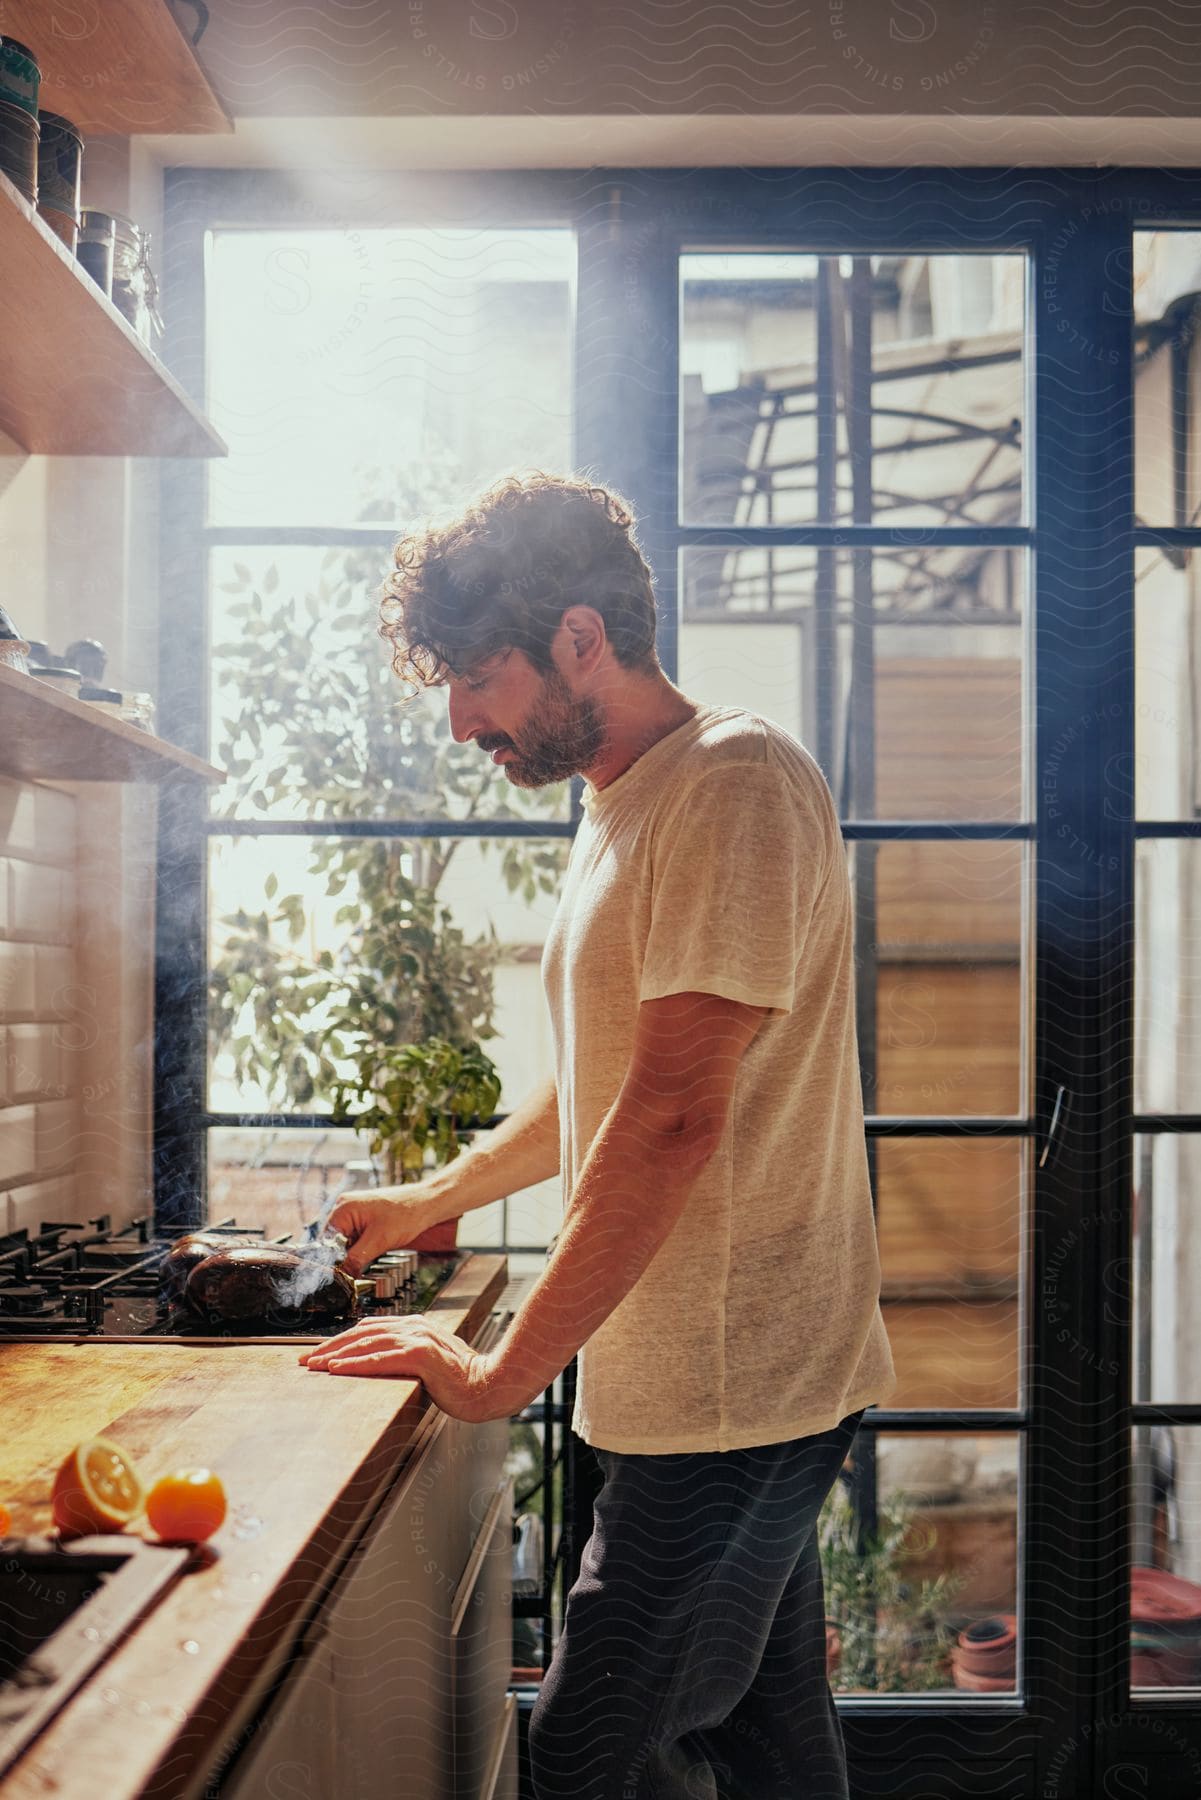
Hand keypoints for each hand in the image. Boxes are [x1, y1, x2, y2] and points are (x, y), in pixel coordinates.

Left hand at [298, 1317, 500, 1419]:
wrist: (489, 1385)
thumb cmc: (462, 1379)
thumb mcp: (432, 1361)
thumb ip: (410, 1355)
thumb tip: (383, 1363)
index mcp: (415, 1325)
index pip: (369, 1328)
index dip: (341, 1340)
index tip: (319, 1354)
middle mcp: (414, 1327)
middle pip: (362, 1333)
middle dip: (330, 1347)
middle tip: (305, 1361)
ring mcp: (417, 1339)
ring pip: (366, 1345)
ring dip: (335, 1355)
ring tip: (313, 1366)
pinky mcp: (420, 1356)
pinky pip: (380, 1360)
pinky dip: (354, 1364)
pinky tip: (336, 1370)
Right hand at [325, 1186, 445, 1275]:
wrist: (427, 1204)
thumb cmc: (406, 1215)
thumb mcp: (378, 1241)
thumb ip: (356, 1258)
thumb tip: (340, 1275)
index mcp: (342, 1209)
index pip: (325, 1241)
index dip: (332, 1261)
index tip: (339, 1277)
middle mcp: (344, 1208)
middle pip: (333, 1242)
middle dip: (342, 1259)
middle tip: (352, 1274)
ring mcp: (354, 1213)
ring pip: (345, 1242)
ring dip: (352, 1255)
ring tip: (365, 1262)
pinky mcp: (364, 1219)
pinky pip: (355, 1238)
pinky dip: (360, 1249)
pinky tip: (370, 1254)